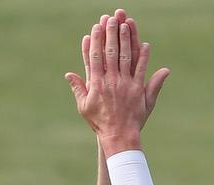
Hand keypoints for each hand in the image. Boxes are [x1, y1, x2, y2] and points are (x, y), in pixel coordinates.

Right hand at [66, 11, 169, 151]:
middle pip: (111, 53)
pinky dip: (144, 58)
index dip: (96, 41)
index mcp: (97, 84)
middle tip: (111, 19)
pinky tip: (145, 45)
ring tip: (126, 25)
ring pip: (126, 58)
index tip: (96, 28)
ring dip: (126, 40)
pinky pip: (141, 70)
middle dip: (111, 34)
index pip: (95, 57)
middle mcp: (111, 82)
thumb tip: (68, 74)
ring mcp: (125, 85)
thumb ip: (78, 88)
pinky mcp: (138, 90)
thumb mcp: (84, 106)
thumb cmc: (100, 123)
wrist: (118, 136)